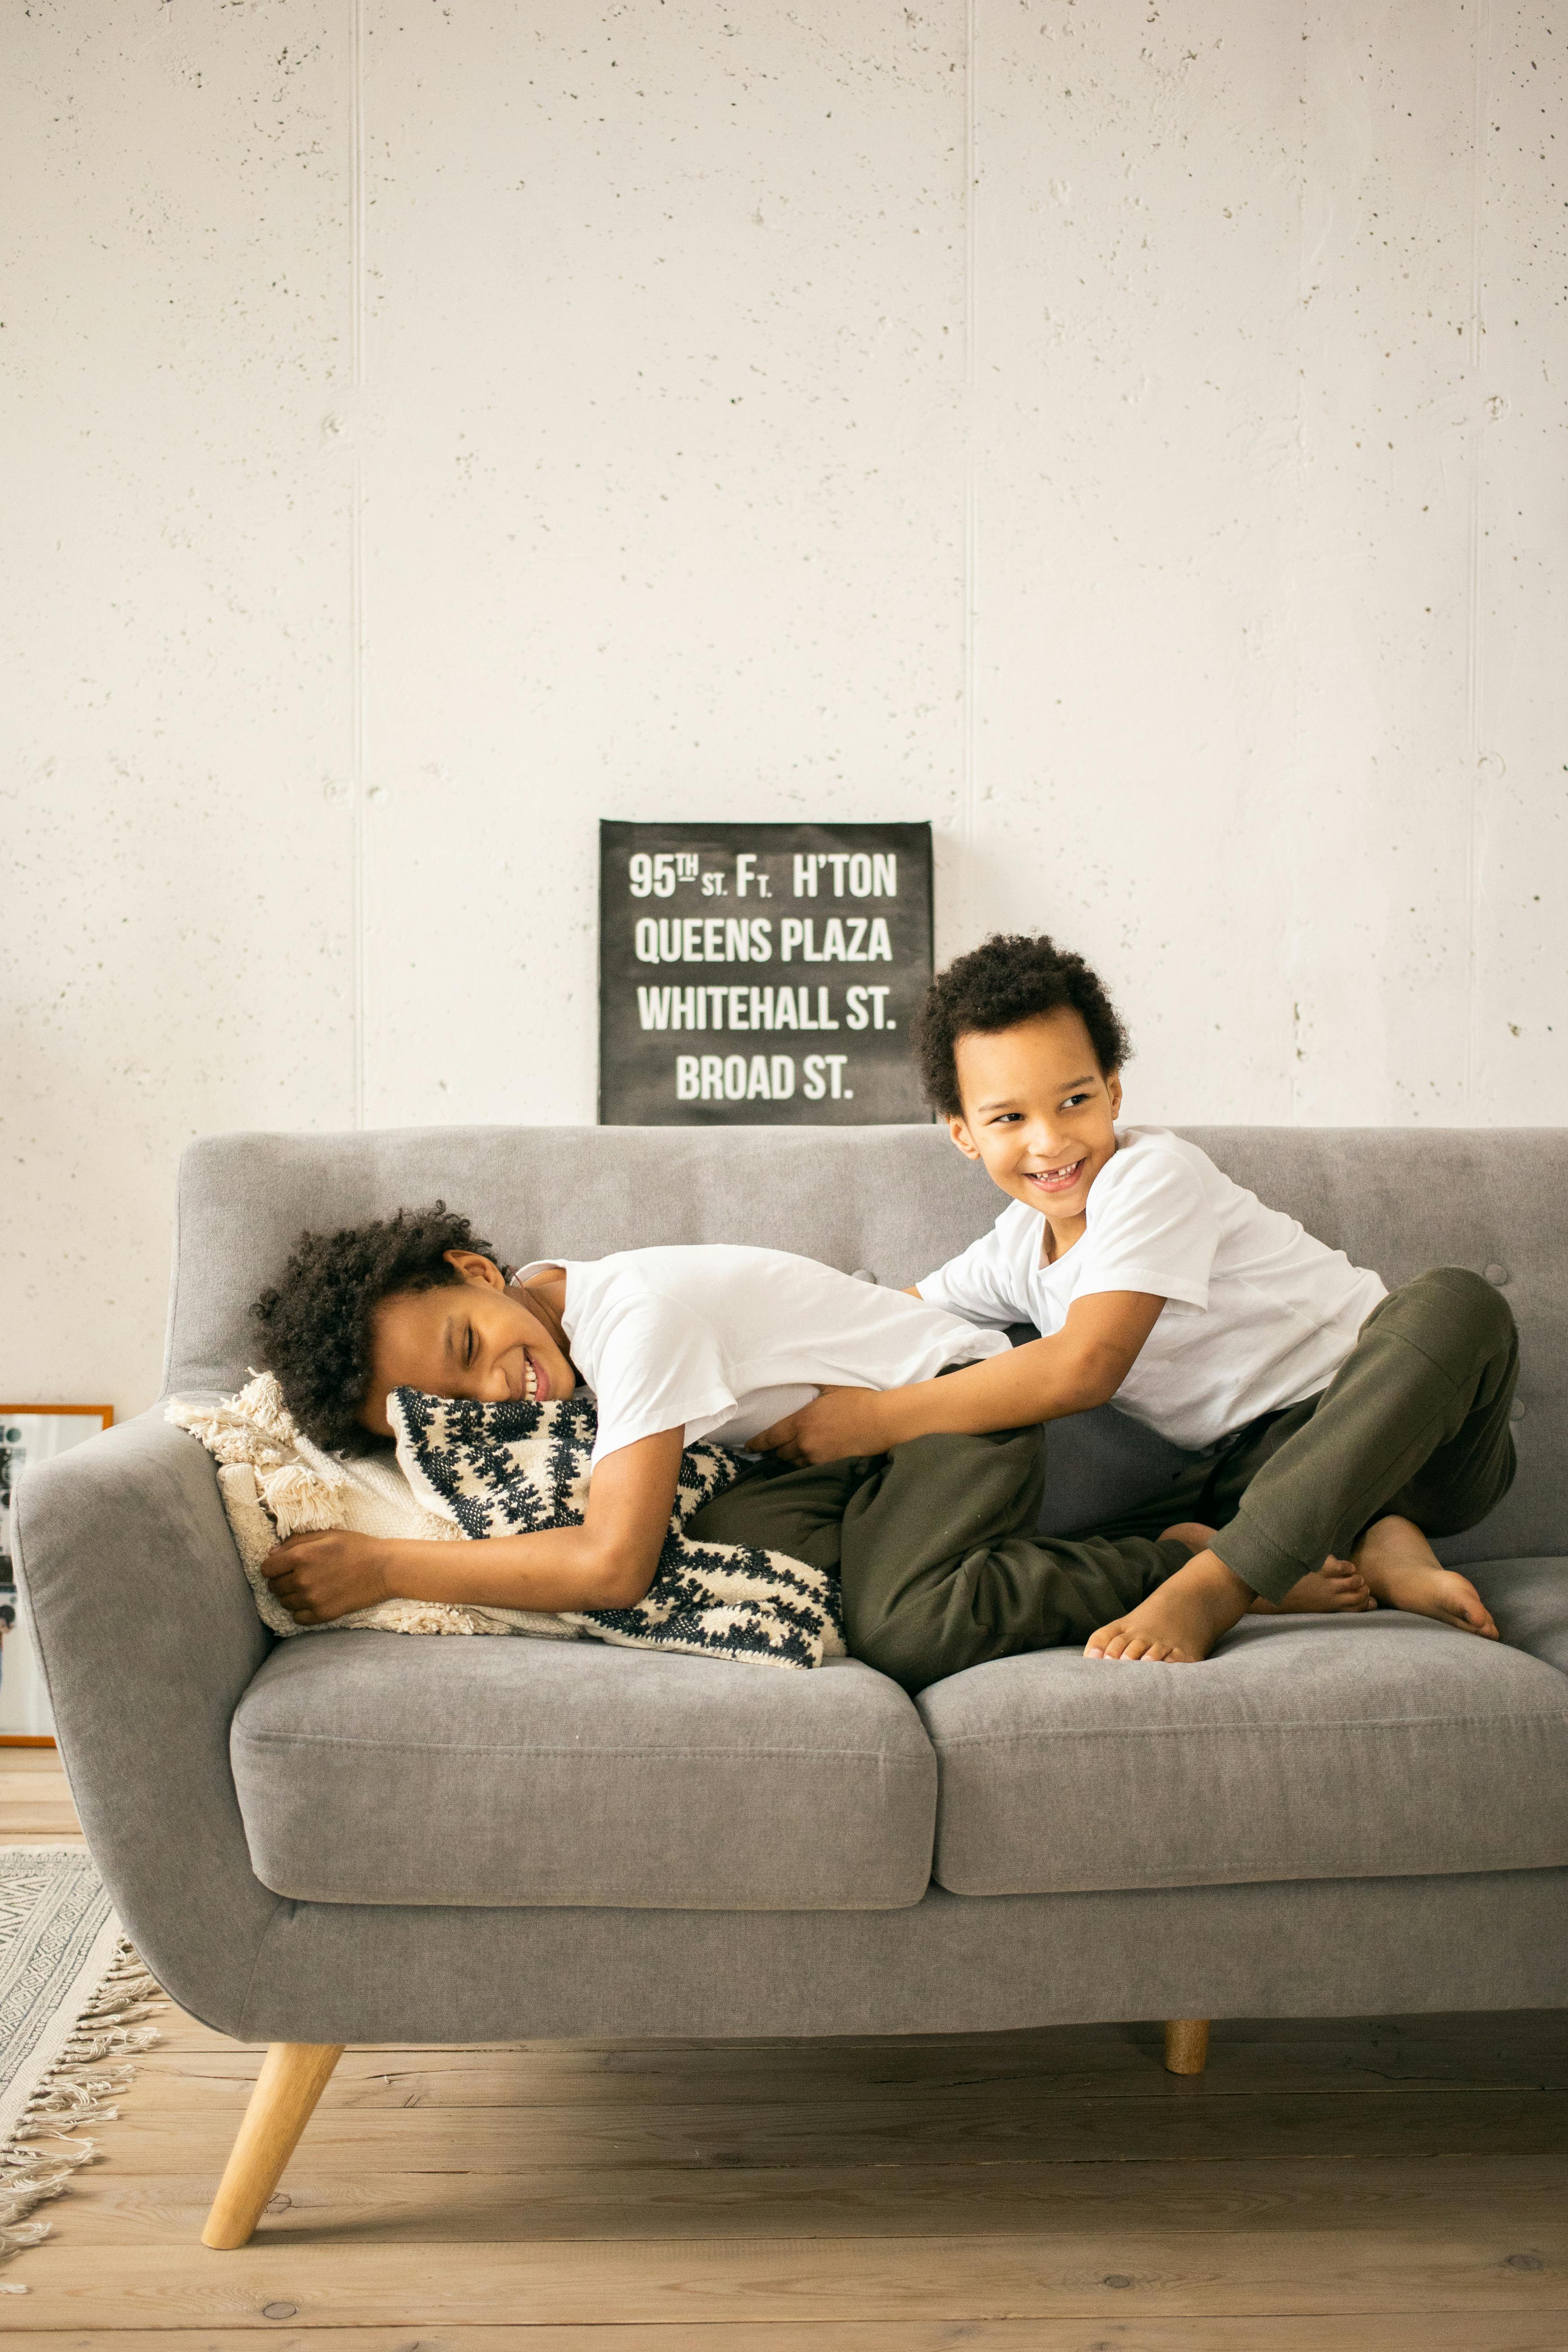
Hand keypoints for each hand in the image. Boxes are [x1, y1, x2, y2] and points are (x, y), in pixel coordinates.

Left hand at [262, 1529, 390, 1624]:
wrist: (384, 1568)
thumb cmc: (356, 1547)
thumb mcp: (326, 1534)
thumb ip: (296, 1541)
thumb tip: (272, 1553)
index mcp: (300, 1556)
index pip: (266, 1569)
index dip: (273, 1566)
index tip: (283, 1566)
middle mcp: (301, 1580)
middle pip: (273, 1587)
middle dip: (282, 1581)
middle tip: (299, 1575)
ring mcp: (311, 1599)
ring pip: (284, 1603)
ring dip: (291, 1595)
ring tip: (309, 1587)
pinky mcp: (322, 1614)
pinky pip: (297, 1618)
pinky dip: (301, 1611)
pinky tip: (314, 1600)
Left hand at [749, 1387, 890, 1466]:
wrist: (882, 1421)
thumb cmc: (858, 1400)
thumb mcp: (830, 1386)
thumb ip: (812, 1383)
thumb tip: (800, 1371)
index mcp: (801, 1422)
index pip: (770, 1437)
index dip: (756, 1444)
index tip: (747, 1447)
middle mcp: (805, 1442)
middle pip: (779, 1454)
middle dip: (771, 1452)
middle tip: (765, 1451)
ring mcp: (817, 1456)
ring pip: (793, 1463)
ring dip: (786, 1460)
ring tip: (782, 1457)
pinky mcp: (830, 1465)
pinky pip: (808, 1468)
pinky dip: (802, 1465)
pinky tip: (803, 1461)